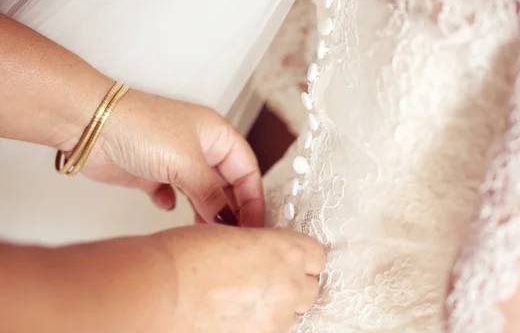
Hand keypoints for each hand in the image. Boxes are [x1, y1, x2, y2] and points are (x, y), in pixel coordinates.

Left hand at [63, 88, 263, 226]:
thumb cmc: (140, 127)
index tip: (255, 223)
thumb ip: (211, 194)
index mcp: (216, 134)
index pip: (246, 169)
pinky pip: (173, 193)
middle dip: (231, 208)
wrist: (90, 126)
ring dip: (205, 210)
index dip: (253, 197)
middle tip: (233, 234)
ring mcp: (176, 159)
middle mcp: (199, 146)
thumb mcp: (186, 164)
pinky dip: (175, 203)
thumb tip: (227, 218)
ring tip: (206, 231)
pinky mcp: (153, 173)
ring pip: (202, 191)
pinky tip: (168, 206)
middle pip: (227, 182)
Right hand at [157, 225, 325, 332]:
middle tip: (267, 282)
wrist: (162, 290)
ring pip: (292, 315)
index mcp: (287, 250)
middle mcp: (289, 284)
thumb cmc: (186, 258)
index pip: (317, 256)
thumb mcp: (233, 236)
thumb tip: (264, 257)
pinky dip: (260, 325)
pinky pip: (272, 331)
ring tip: (246, 301)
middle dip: (293, 285)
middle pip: (310, 288)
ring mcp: (276, 318)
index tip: (291, 261)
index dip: (301, 258)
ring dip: (277, 308)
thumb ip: (261, 248)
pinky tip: (237, 316)